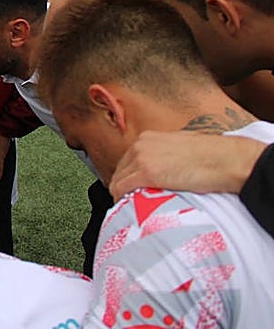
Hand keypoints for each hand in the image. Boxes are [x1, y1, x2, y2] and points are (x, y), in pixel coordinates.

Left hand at [110, 130, 265, 199]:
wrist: (225, 159)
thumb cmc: (212, 155)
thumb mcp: (182, 146)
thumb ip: (167, 153)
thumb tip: (165, 167)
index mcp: (149, 138)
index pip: (128, 159)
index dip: (128, 174)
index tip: (130, 186)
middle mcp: (141, 145)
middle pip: (120, 169)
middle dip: (123, 184)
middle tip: (129, 199)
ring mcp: (142, 158)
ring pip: (118, 179)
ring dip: (122, 193)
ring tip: (130, 206)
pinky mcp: (147, 174)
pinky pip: (123, 188)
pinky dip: (122, 197)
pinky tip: (128, 206)